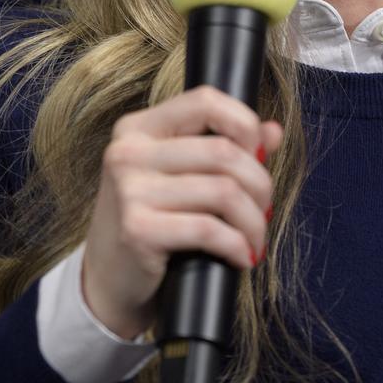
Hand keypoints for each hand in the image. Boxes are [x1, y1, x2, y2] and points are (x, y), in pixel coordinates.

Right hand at [81, 85, 281, 339]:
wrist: (110, 281)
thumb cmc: (152, 222)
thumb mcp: (182, 177)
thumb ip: (226, 147)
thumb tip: (273, 131)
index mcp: (139, 128)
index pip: (205, 101)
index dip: (244, 123)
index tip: (259, 156)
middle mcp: (129, 152)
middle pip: (223, 151)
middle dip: (259, 184)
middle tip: (265, 209)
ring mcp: (129, 190)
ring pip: (223, 192)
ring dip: (253, 221)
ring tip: (254, 239)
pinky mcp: (137, 229)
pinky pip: (209, 229)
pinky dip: (237, 245)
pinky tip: (241, 256)